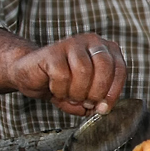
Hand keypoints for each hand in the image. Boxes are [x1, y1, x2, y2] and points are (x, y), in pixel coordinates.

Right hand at [7, 33, 126, 116]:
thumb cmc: (61, 83)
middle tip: (87, 102)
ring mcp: (71, 43)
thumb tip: (101, 109)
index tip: (103, 108)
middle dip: (97, 91)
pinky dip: (60, 90)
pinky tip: (56, 90)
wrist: (30, 74)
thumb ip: (96, 101)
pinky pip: (62, 75)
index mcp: (105, 49)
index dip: (113, 92)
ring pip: (83, 71)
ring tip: (70, 96)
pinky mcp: (52, 51)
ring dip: (77, 92)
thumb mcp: (84, 94)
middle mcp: (91, 41)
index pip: (119, 69)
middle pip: (105, 66)